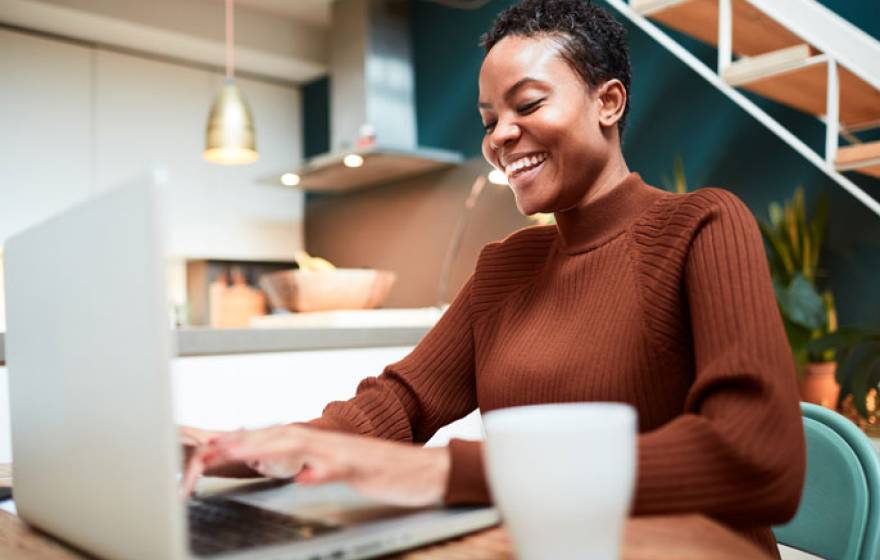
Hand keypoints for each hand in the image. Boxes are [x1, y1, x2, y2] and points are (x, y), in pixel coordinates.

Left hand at [182, 425, 450, 506]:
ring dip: (268, 451)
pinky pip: (339, 469)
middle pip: (277, 438)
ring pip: (302, 448)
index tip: (208, 449)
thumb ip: (314, 466)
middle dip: (240, 444)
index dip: (239, 442)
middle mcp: (328, 443)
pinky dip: (319, 472)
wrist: (428, 470)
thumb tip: (289, 470)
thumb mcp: (341, 470)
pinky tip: (301, 478)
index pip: (272, 439)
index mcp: (320, 444)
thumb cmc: (385, 473)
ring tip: (239, 455)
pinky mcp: (365, 469)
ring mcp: (346, 453)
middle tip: (206, 451)